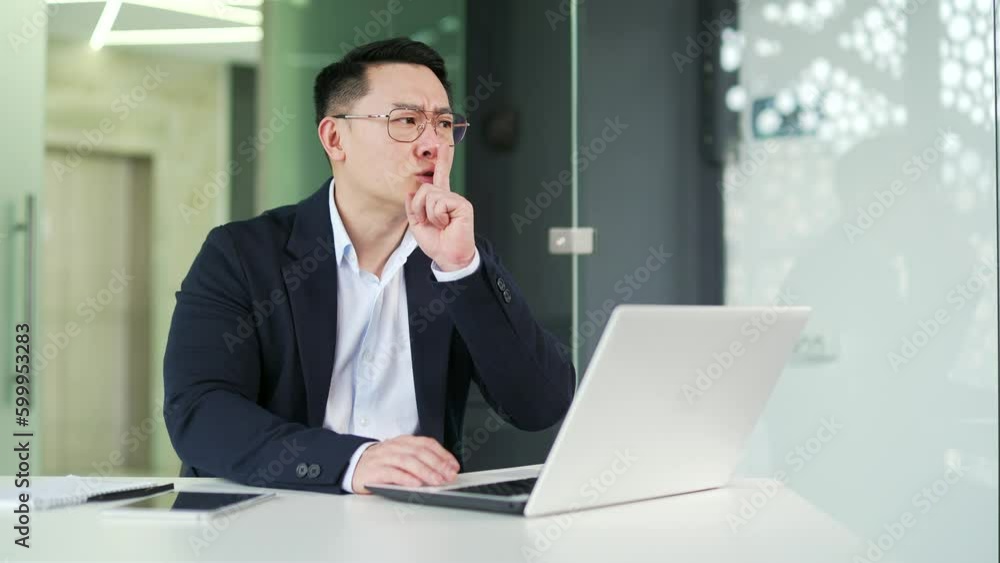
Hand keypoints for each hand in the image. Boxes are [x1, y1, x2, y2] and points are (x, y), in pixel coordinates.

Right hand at [351, 435, 459, 493]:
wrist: (352, 464)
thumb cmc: (380, 462)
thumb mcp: (400, 455)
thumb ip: (418, 459)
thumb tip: (442, 471)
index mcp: (403, 441)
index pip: (426, 444)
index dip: (442, 454)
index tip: (454, 466)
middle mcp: (394, 447)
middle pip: (420, 452)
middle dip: (438, 464)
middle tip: (449, 475)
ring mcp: (384, 457)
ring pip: (408, 461)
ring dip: (425, 471)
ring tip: (437, 481)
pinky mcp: (374, 471)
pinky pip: (392, 473)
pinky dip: (406, 478)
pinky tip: (416, 484)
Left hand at [405, 144, 475, 270]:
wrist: (448, 256)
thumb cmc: (436, 242)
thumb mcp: (417, 224)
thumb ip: (413, 207)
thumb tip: (410, 192)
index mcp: (440, 199)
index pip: (440, 175)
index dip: (443, 159)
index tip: (444, 142)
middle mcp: (449, 196)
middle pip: (424, 188)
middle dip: (420, 208)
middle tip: (431, 223)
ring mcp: (456, 199)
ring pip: (430, 195)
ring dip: (429, 214)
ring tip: (440, 225)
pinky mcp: (462, 204)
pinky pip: (439, 202)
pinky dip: (438, 216)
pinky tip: (447, 224)